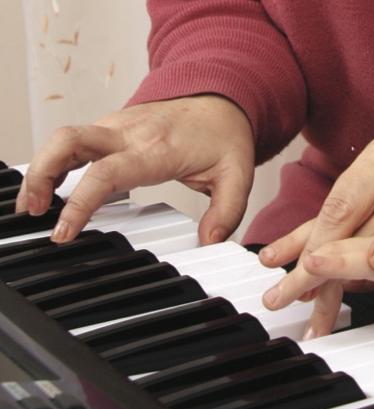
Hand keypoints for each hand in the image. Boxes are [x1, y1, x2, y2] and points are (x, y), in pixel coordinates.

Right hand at [17, 95, 254, 243]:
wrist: (222, 99)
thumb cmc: (224, 136)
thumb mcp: (238, 175)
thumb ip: (227, 212)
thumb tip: (209, 241)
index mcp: (157, 149)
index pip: (107, 173)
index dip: (80, 202)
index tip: (64, 231)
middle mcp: (130, 133)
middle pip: (68, 142)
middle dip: (42, 175)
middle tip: (34, 212)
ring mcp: (117, 126)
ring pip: (65, 138)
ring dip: (42, 168)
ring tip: (34, 205)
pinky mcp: (112, 127)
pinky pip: (75, 141)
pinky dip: (56, 162)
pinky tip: (52, 187)